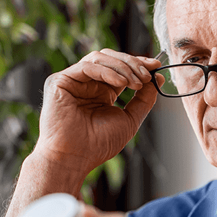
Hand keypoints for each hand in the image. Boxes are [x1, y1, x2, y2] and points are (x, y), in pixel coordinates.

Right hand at [33, 50, 161, 171]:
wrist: (74, 158)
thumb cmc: (97, 146)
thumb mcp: (129, 120)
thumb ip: (143, 99)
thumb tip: (157, 78)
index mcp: (100, 93)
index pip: (120, 68)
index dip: (138, 64)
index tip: (156, 66)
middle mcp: (85, 85)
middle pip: (111, 59)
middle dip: (132, 63)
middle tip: (147, 75)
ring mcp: (71, 82)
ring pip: (100, 58)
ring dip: (123, 67)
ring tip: (136, 83)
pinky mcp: (59, 82)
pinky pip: (87, 66)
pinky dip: (108, 71)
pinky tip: (121, 83)